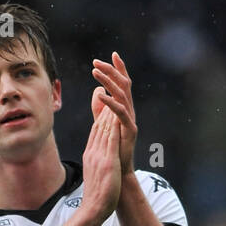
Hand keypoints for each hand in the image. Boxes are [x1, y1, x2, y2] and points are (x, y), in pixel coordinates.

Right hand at [79, 105, 121, 225]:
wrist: (93, 209)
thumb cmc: (96, 197)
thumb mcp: (95, 176)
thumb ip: (97, 164)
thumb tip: (99, 160)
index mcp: (90, 156)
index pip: (95, 132)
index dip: (100, 117)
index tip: (106, 105)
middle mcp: (92, 153)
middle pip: (98, 126)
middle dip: (104, 108)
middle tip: (109, 92)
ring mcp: (99, 156)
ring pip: (103, 129)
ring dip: (109, 111)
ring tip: (114, 96)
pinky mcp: (107, 161)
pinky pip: (110, 138)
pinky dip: (114, 124)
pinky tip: (118, 113)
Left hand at [91, 51, 136, 175]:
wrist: (120, 171)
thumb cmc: (113, 149)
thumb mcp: (104, 124)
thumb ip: (100, 108)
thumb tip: (96, 90)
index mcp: (124, 108)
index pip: (123, 84)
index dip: (119, 69)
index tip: (112, 54)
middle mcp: (129, 111)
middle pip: (124, 84)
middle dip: (111, 71)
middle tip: (96, 62)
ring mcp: (130, 120)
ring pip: (122, 94)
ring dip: (108, 81)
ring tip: (94, 72)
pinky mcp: (129, 130)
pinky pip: (120, 112)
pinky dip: (109, 102)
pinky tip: (99, 95)